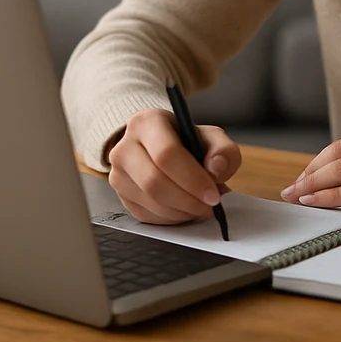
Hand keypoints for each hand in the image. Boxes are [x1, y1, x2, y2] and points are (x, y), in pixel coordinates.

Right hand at [107, 107, 240, 223]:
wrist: (160, 147)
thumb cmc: (186, 141)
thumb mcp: (210, 137)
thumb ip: (222, 150)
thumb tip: (216, 168)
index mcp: (147, 123)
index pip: (166, 153)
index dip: (192, 178)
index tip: (212, 194)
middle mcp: (125, 146)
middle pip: (154, 181)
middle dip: (187, 200)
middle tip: (209, 205)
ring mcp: (118, 173)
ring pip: (150, 202)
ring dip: (181, 211)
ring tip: (199, 206)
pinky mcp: (120, 195)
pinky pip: (145, 215)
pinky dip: (171, 218)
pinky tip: (184, 209)